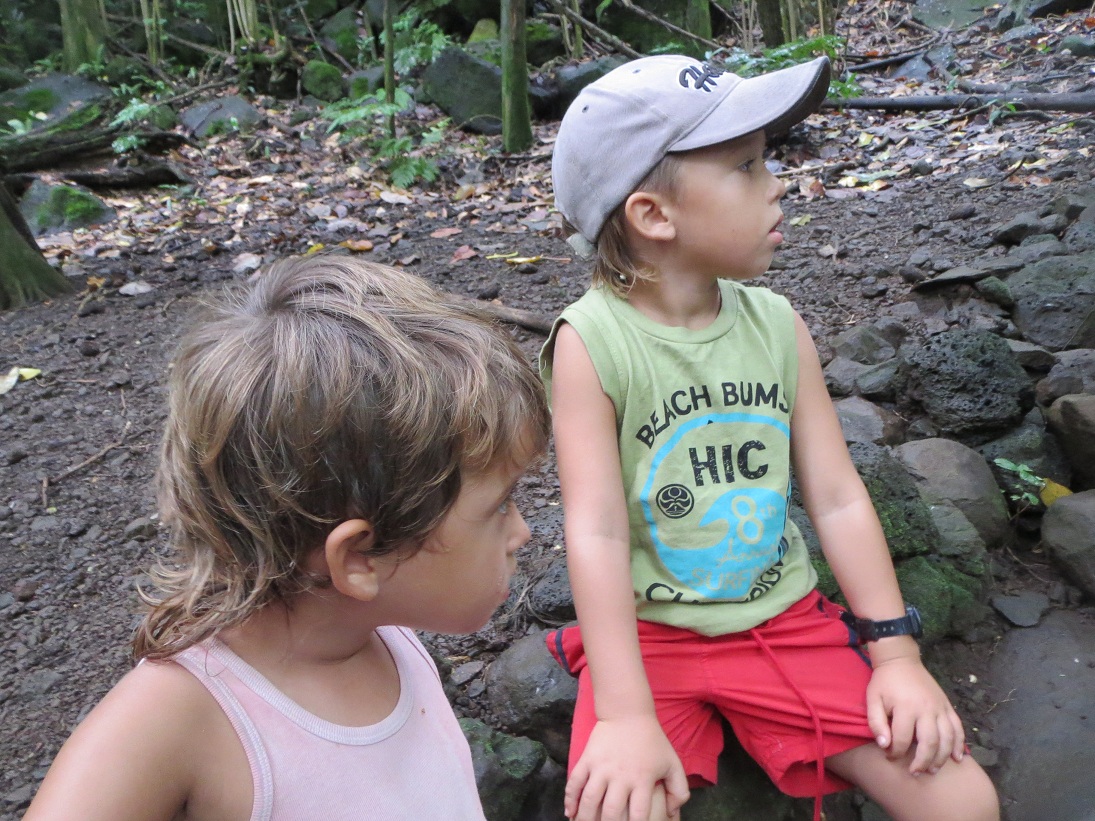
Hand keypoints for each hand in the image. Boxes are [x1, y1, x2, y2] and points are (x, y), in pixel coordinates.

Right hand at [566, 714, 689, 820]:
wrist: (628, 712)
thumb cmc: (652, 740)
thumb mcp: (673, 763)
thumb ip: (679, 790)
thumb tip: (671, 815)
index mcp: (643, 779)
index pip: (639, 814)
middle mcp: (621, 776)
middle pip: (611, 812)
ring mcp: (601, 767)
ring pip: (589, 800)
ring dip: (585, 819)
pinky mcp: (587, 759)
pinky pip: (574, 782)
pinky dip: (569, 799)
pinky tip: (569, 813)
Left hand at [865, 653, 965, 774]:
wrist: (901, 660)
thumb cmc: (885, 682)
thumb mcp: (872, 699)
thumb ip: (876, 722)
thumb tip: (884, 745)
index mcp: (906, 707)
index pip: (902, 739)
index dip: (895, 753)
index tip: (889, 757)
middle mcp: (926, 709)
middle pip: (929, 743)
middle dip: (922, 762)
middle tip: (915, 773)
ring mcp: (940, 707)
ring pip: (947, 739)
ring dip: (942, 758)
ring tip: (932, 770)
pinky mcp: (947, 706)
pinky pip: (958, 728)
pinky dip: (959, 744)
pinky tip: (957, 758)